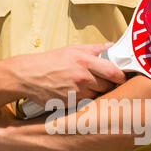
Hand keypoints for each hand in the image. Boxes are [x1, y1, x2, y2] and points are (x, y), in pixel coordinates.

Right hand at [11, 43, 125, 106]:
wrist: (28, 76)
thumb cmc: (50, 61)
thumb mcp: (72, 49)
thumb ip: (95, 49)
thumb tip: (113, 46)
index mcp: (84, 61)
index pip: (113, 72)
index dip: (121, 76)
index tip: (122, 77)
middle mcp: (82, 77)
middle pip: (108, 86)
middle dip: (109, 85)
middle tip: (104, 82)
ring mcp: (76, 93)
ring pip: (97, 96)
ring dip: (96, 94)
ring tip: (87, 87)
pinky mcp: (70, 104)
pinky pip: (85, 104)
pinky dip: (85, 101)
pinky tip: (78, 95)